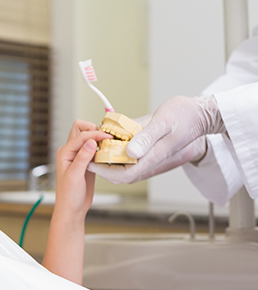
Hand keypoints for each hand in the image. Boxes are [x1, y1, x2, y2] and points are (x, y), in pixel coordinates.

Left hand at [55, 120, 111, 216]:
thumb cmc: (69, 195)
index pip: (80, 136)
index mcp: (64, 152)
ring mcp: (79, 156)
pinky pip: (94, 149)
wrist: (72, 209)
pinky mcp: (87, 162)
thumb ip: (82, 158)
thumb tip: (91, 142)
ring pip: (88, 138)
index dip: (95, 134)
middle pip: (80, 130)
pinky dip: (101, 147)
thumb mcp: (75, 176)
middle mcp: (70, 151)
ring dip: (98, 137)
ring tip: (110, 142)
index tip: (108, 137)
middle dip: (93, 129)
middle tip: (107, 137)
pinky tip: (109, 151)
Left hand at [88, 95, 222, 183]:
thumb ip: (146, 137)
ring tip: (94, 145)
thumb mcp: (163, 123)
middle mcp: (149, 159)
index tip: (88, 162)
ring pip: (123, 164)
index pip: (124, 175)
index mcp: (152, 156)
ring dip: (108, 157)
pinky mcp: (149, 148)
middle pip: (120, 173)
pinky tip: (109, 136)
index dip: (104, 171)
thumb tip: (128, 152)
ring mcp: (149, 154)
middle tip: (87, 152)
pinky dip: (116, 148)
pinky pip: (129, 154)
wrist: (201, 114)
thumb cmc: (184, 116)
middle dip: (102, 166)